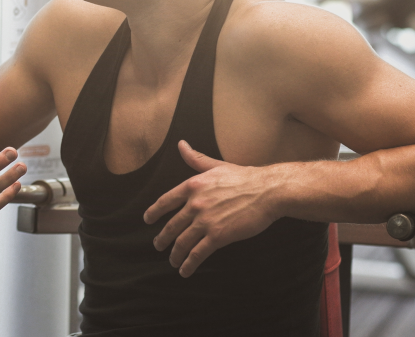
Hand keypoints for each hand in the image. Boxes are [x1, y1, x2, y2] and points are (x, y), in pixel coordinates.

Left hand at [143, 140, 280, 277]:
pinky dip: (189, 263)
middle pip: (171, 225)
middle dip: (162, 238)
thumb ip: (195, 159)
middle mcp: (194, 204)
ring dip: (175, 254)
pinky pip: (197, 253)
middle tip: (158, 245)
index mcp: (192, 186)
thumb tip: (180, 144)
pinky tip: (185, 270)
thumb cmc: (244, 177)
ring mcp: (205, 221)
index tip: (147, 220)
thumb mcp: (215, 165)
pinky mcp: (218, 236)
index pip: (165, 201)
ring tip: (172, 260)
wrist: (266, 191)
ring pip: (182, 242)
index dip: (154, 212)